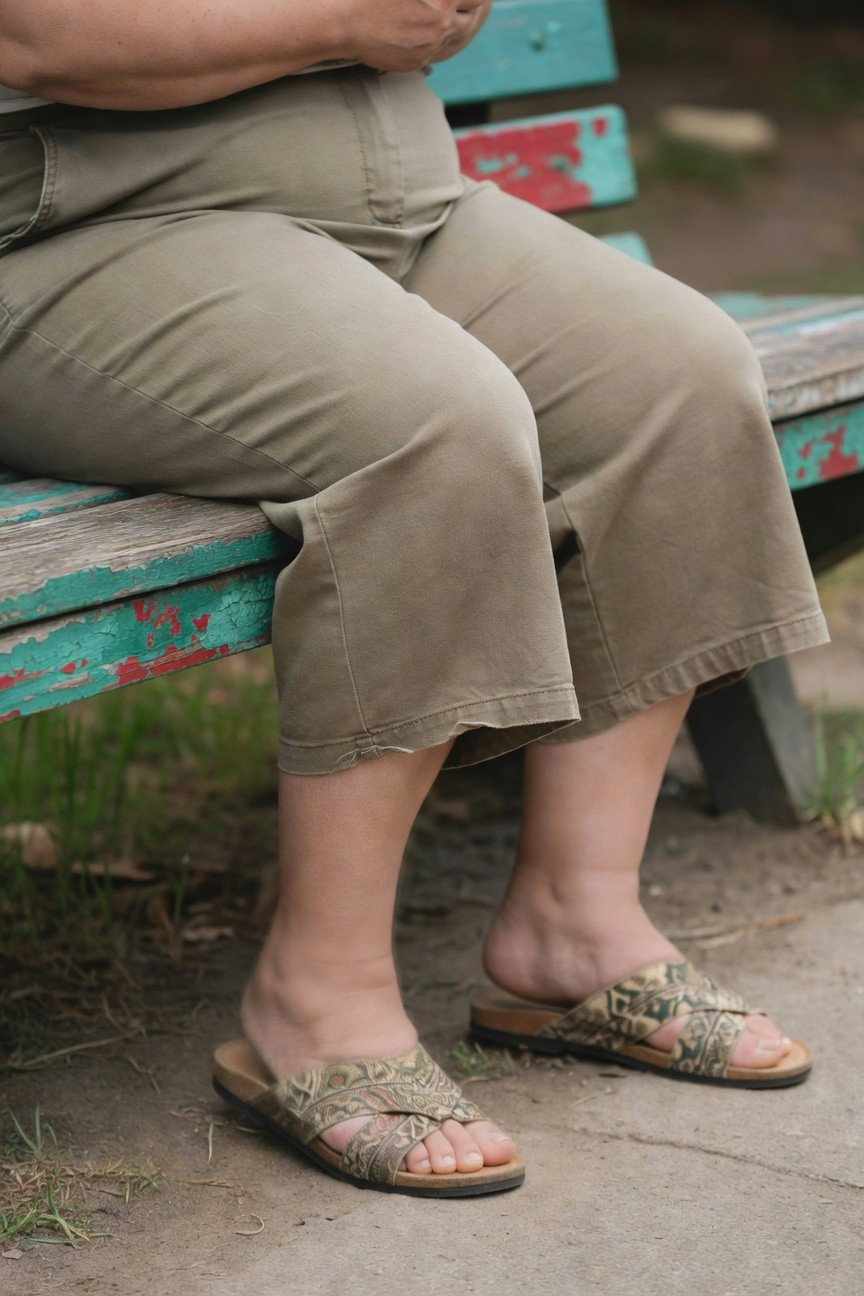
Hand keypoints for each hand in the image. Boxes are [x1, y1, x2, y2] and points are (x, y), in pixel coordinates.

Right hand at [332, 0, 491, 71]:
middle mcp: (441, 19)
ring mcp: (431, 43)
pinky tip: (414, 31)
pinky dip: (429, 41)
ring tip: (436, 18)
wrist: (345, 21)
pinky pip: (433, 51)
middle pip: (470, 19)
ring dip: (449, 27)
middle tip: (455, 6)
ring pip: (453, 37)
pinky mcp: (418, 60)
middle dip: (465, 11)